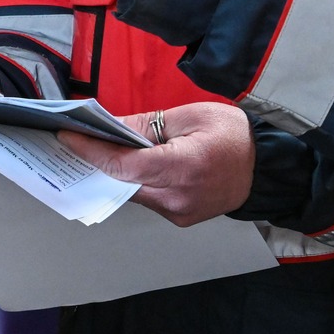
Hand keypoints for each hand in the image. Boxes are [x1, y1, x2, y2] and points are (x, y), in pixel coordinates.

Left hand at [59, 101, 253, 226]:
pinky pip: (147, 199)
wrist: (264, 165)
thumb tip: (110, 127)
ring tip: (98, 148)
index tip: (68, 137)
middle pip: (123, 182)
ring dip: (115, 172)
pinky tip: (127, 165)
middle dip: (98, 161)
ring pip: (132, 193)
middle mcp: (179, 197)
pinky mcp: (180, 217)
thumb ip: (146, 124)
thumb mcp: (189, 116)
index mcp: (184, 167)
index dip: (92, 151)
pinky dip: (134, 182)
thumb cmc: (232, 134)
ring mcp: (179, 212)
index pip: (124, 165)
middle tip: (76, 140)